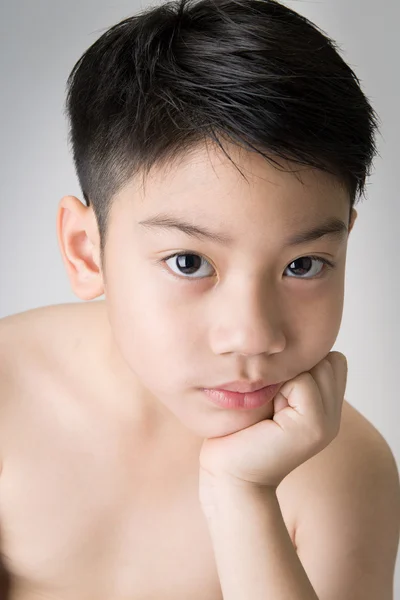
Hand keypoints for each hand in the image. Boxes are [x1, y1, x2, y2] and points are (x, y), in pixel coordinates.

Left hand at [199, 351, 347, 490]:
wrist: (230, 475)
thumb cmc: (240, 434)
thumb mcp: (271, 397)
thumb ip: (292, 375)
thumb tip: (290, 343)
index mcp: (326, 407)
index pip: (330, 358)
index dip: (299, 365)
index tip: (275, 394)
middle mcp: (334, 415)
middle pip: (325, 358)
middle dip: (293, 369)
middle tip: (271, 404)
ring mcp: (328, 422)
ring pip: (315, 366)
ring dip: (285, 379)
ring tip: (270, 410)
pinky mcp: (315, 427)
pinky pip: (302, 382)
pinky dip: (280, 391)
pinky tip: (268, 417)